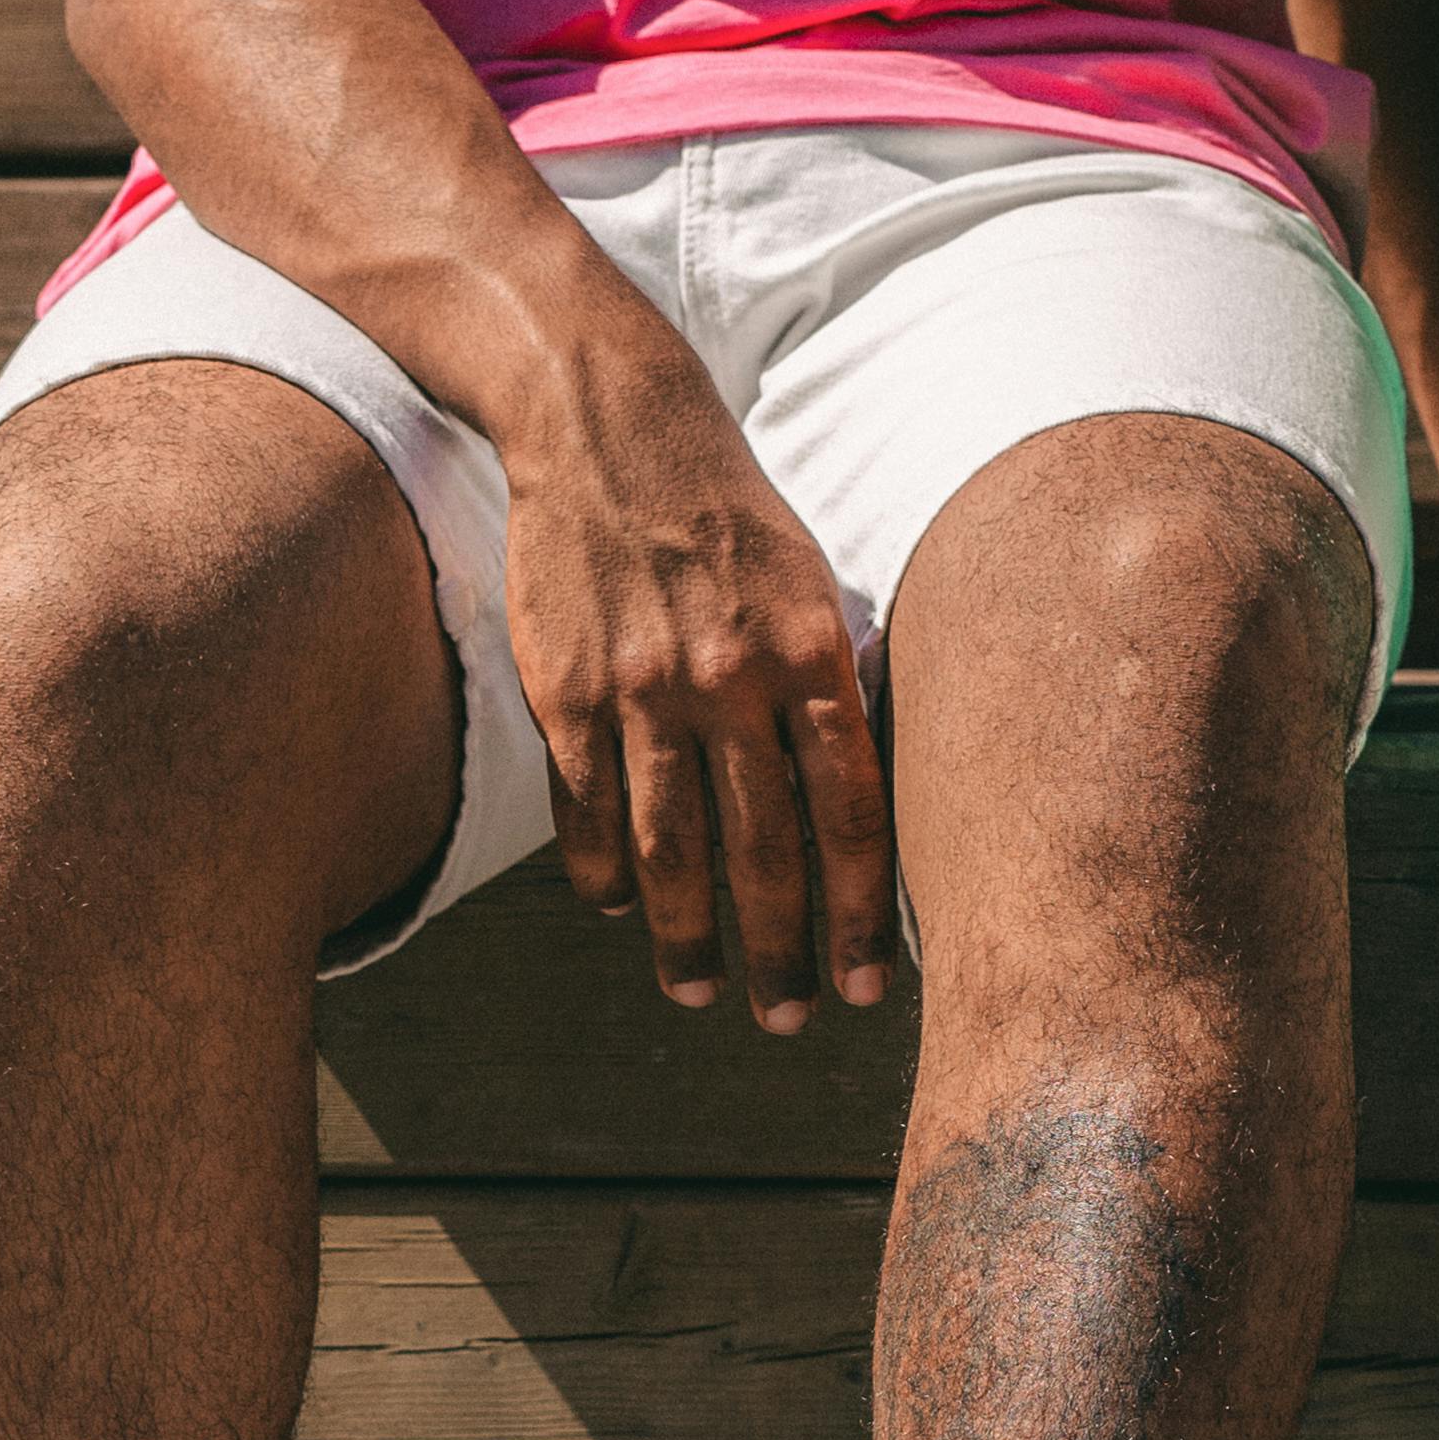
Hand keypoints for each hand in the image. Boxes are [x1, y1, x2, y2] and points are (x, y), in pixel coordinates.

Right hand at [500, 315, 897, 1033]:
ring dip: (688, 940)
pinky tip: (621, 910)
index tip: (872, 982)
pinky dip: (604, 875)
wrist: (607, 421)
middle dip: (782, 953)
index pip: (851, 817)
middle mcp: (732, 680)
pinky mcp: (566, 691)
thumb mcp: (811, 576)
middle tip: (791, 1018)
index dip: (865, 914)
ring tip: (699, 993)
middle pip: (764, 856)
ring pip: (671, 852)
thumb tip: (858, 792)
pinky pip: (588, 813)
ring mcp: (643, 690)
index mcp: (811, 652)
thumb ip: (831, 681)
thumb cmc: (727, 505)